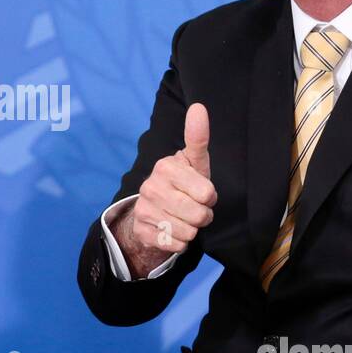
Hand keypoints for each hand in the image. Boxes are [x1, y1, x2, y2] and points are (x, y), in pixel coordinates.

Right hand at [113, 102, 216, 276]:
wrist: (154, 210)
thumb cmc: (183, 183)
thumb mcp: (194, 162)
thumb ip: (197, 137)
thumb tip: (198, 107)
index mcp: (165, 167)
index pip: (208, 194)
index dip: (210, 197)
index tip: (201, 191)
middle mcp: (150, 187)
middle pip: (199, 215)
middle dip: (203, 215)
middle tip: (195, 208)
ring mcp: (144, 209)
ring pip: (188, 232)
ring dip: (192, 229)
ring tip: (184, 219)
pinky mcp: (141, 231)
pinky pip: (176, 245)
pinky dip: (180, 242)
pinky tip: (173, 231)